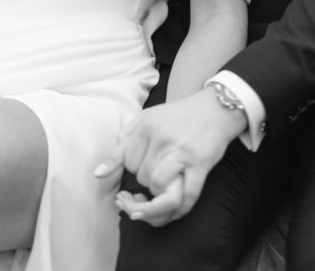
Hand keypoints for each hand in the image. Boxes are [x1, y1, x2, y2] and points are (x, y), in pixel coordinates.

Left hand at [95, 88, 245, 221]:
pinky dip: (179, 207)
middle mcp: (162, 137)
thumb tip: (97, 174)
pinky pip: (185, 196)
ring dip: (160, 191)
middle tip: (159, 171)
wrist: (216, 108)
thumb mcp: (146, 119)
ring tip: (168, 180)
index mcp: (147, 125)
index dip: (134, 168)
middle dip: (147, 180)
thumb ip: (121, 144)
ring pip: (157, 186)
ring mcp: (181, 151)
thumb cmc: (177, 116)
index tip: (142, 165)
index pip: (127, 162)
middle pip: (141, 176)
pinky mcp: (200, 163)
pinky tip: (177, 205)